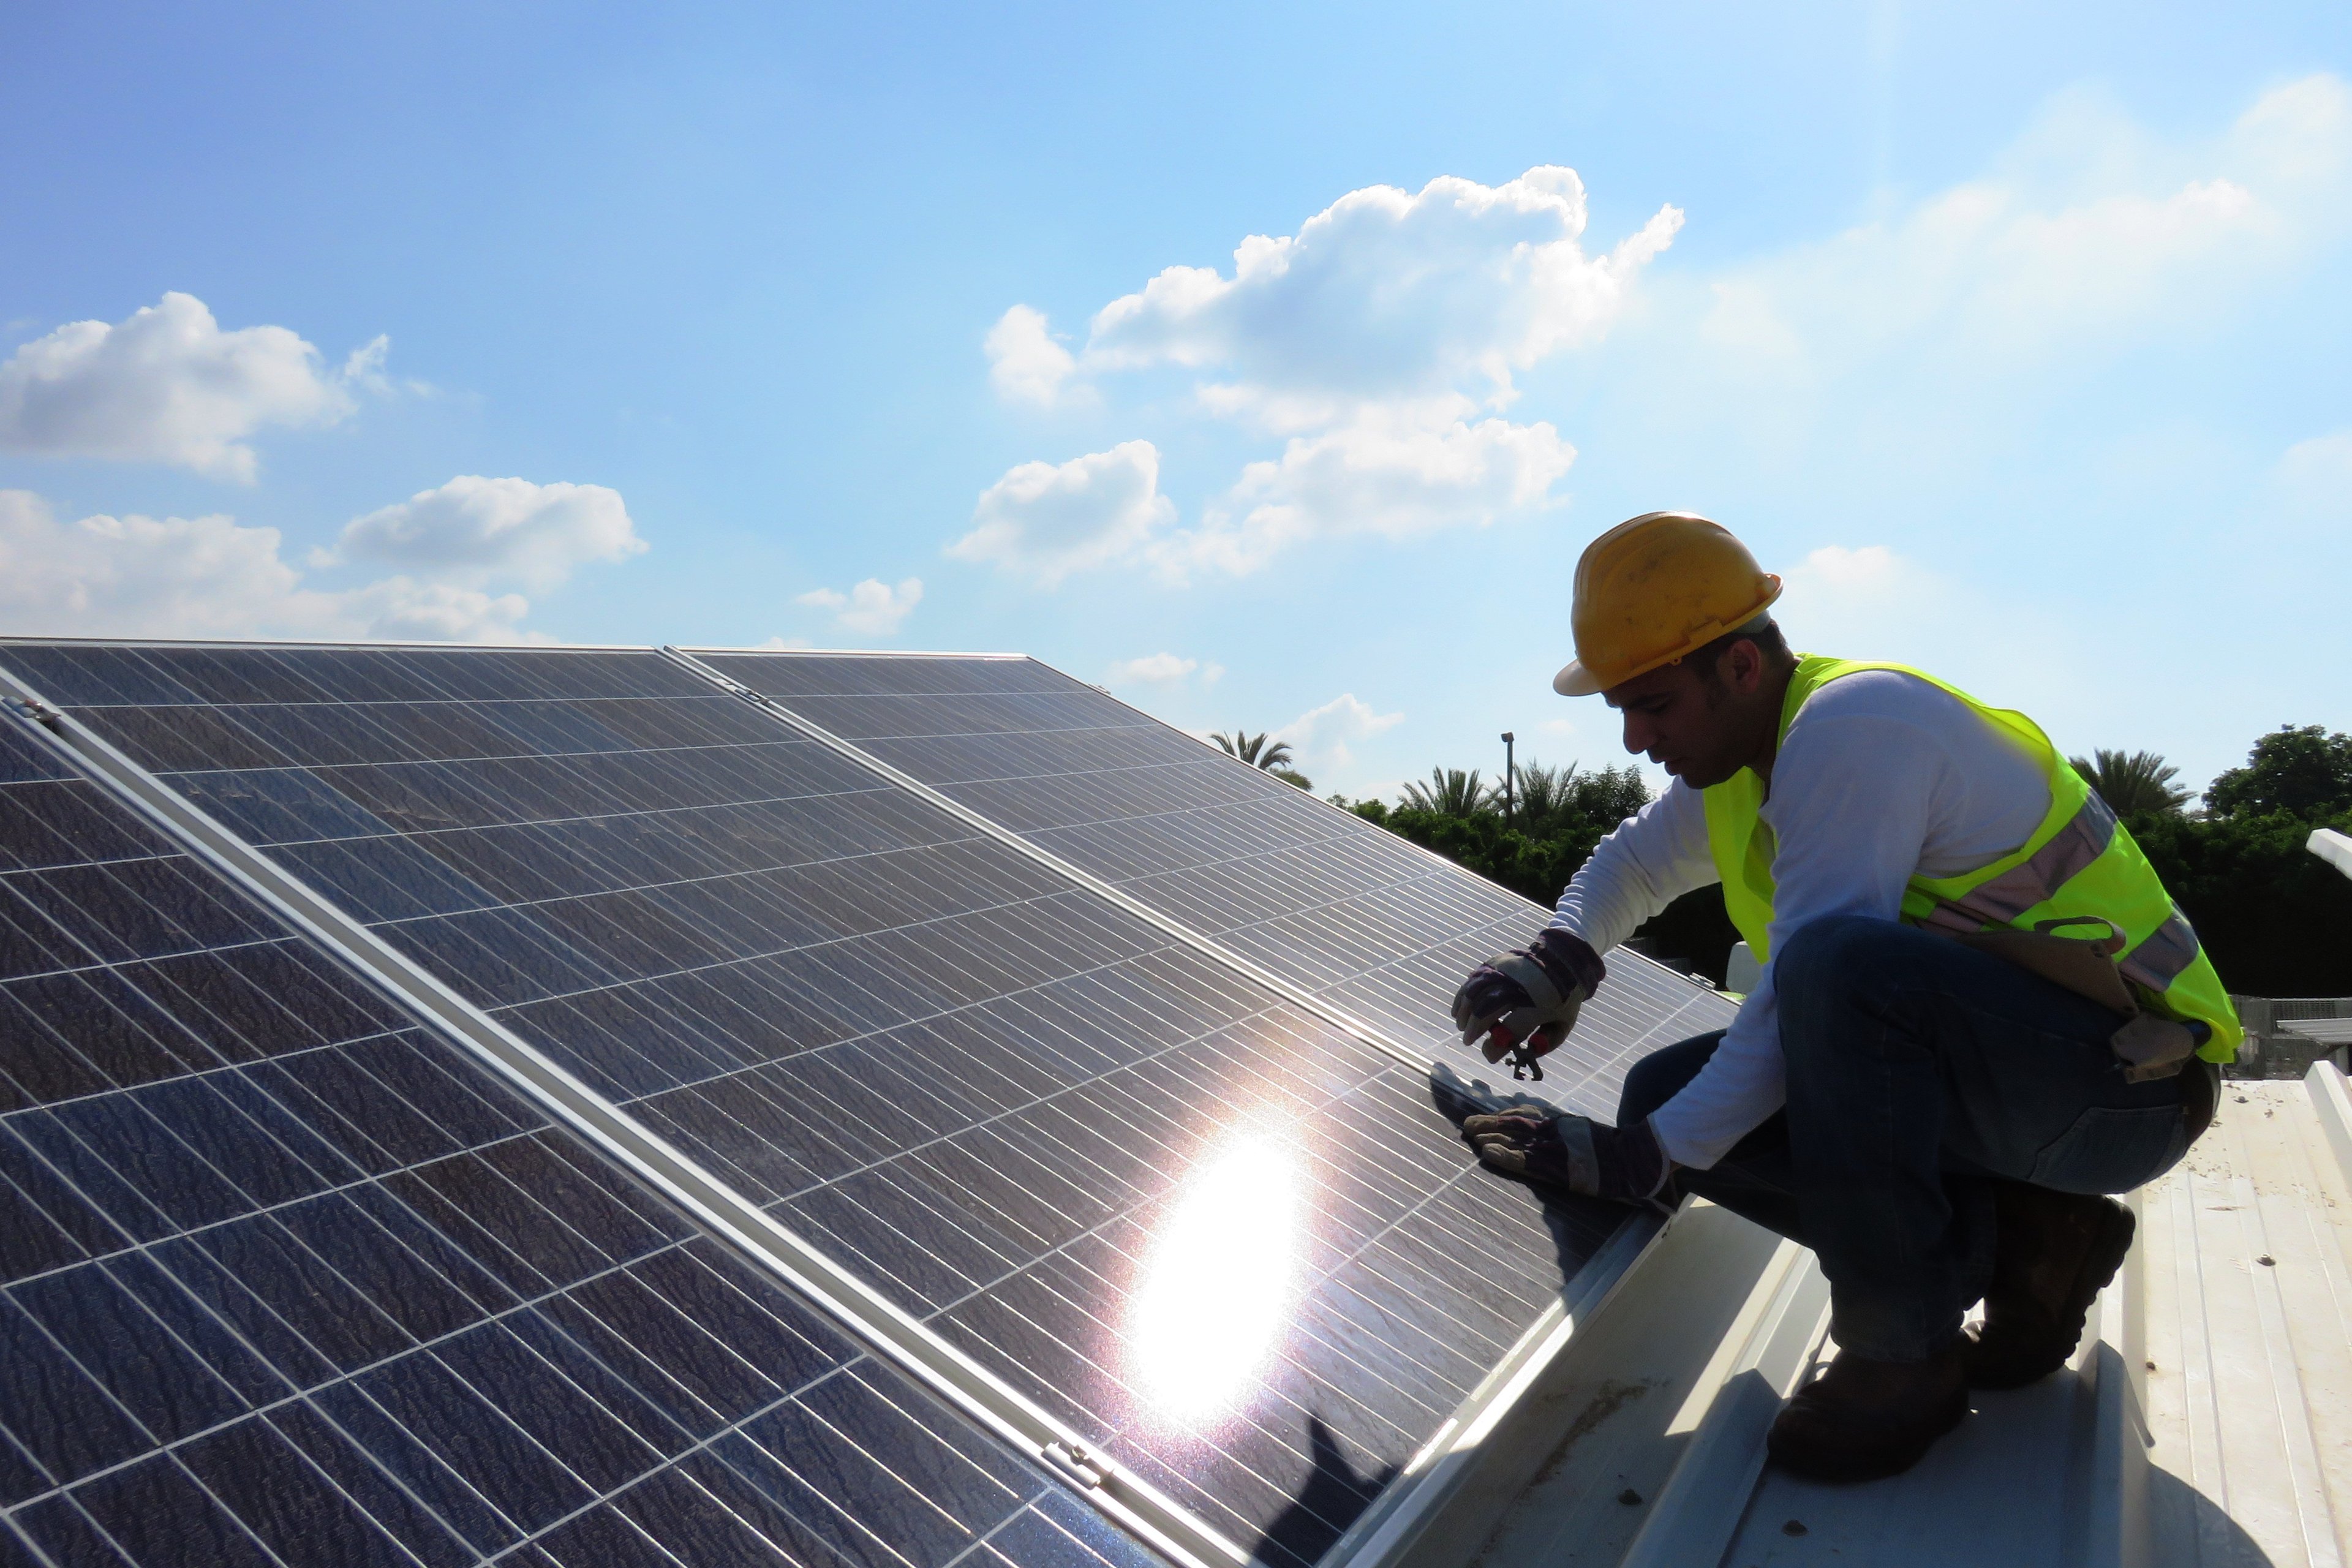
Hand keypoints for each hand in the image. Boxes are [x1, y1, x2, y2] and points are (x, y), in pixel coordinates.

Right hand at [1450, 929, 1605, 1070]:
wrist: (1562, 960)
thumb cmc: (1562, 999)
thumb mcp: (1563, 1025)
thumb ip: (1544, 1043)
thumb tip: (1521, 1054)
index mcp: (1540, 1005)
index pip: (1511, 1029)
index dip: (1497, 1046)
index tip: (1490, 1055)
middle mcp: (1519, 987)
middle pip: (1487, 1009)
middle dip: (1474, 1029)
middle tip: (1469, 1041)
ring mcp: (1505, 971)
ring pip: (1475, 993)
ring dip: (1465, 1013)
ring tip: (1462, 1027)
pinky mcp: (1496, 963)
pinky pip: (1473, 980)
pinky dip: (1462, 996)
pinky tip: (1458, 1010)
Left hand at [1461, 1109, 1672, 1204]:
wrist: (1634, 1159)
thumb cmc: (1612, 1148)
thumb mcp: (1584, 1131)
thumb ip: (1565, 1129)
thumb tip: (1550, 1128)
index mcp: (1560, 1123)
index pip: (1525, 1114)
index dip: (1503, 1115)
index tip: (1487, 1117)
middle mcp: (1553, 1132)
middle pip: (1514, 1124)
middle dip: (1489, 1124)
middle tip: (1468, 1124)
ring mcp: (1553, 1149)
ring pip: (1514, 1139)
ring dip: (1490, 1136)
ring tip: (1470, 1134)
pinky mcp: (1556, 1168)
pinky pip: (1524, 1161)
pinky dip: (1504, 1156)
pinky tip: (1487, 1153)